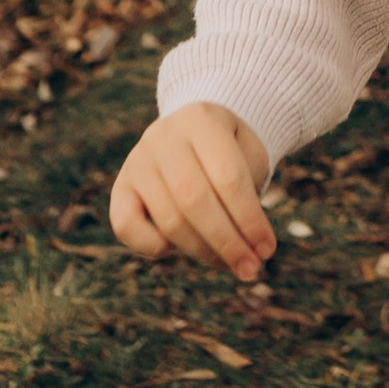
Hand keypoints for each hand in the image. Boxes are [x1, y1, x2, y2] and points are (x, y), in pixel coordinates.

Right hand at [110, 103, 275, 280]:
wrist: (196, 131)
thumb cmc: (230, 151)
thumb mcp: (249, 157)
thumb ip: (249, 197)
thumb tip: (251, 252)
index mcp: (201, 119)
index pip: (228, 178)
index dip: (250, 220)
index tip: (267, 249)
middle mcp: (163, 136)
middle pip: (195, 200)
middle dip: (227, 242)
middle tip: (250, 268)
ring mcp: (138, 160)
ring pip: (168, 219)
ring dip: (203, 251)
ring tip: (230, 263)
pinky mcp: (121, 186)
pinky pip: (126, 227)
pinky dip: (151, 247)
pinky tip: (177, 249)